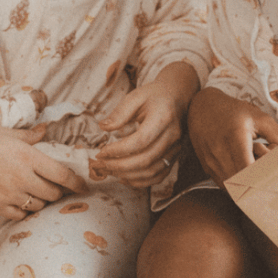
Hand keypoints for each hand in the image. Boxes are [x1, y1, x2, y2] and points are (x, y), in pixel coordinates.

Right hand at [0, 123, 84, 219]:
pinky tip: (21, 202)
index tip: (84, 187)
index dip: (77, 183)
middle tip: (55, 188)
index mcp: (28, 157)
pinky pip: (20, 215)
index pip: (62, 175)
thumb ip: (30, 136)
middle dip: (58, 192)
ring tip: (36, 193)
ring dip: (41, 201)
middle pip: (53, 194)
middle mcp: (22, 178)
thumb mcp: (6, 133)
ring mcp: (10, 195)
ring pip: (38, 206)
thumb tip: (44, 130)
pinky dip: (24, 210)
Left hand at [89, 64, 194, 186]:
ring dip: (127, 175)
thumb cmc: (154, 96)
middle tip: (100, 164)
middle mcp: (172, 136)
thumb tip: (103, 128)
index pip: (140, 141)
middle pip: (145, 160)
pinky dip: (140, 181)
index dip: (118, 150)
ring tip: (108, 170)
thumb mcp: (135, 96)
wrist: (178, 98)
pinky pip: (158, 176)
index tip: (101, 152)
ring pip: (151, 172)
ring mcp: (175, 149)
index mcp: (163, 118)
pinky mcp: (174, 157)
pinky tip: (123, 177)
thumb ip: (120, 112)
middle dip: (119, 166)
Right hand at [186, 86, 277, 183]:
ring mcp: (211, 162)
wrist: (202, 108)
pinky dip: (235, 182)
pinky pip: (224, 184)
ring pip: (232, 186)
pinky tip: (240, 170)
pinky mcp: (207, 167)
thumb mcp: (259, 118)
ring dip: (244, 183)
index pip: (248, 171)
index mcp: (235, 138)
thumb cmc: (234, 112)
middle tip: (264, 174)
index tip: (272, 178)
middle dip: (255, 182)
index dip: (261, 179)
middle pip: (241, 182)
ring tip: (250, 169)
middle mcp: (220, 152)